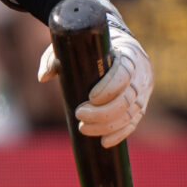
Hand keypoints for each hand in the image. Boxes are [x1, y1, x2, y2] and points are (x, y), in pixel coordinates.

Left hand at [36, 0, 151, 144]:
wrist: (120, 46)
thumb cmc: (93, 46)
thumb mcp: (75, 45)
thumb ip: (55, 57)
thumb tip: (43, 77)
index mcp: (128, 52)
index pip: (125, 72)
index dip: (110, 87)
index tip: (91, 97)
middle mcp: (141, 73)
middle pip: (128, 98)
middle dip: (104, 112)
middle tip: (80, 115)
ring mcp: (143, 91)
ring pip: (131, 113)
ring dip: (107, 125)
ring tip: (83, 128)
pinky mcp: (141, 105)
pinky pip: (134, 122)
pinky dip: (119, 134)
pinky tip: (104, 141)